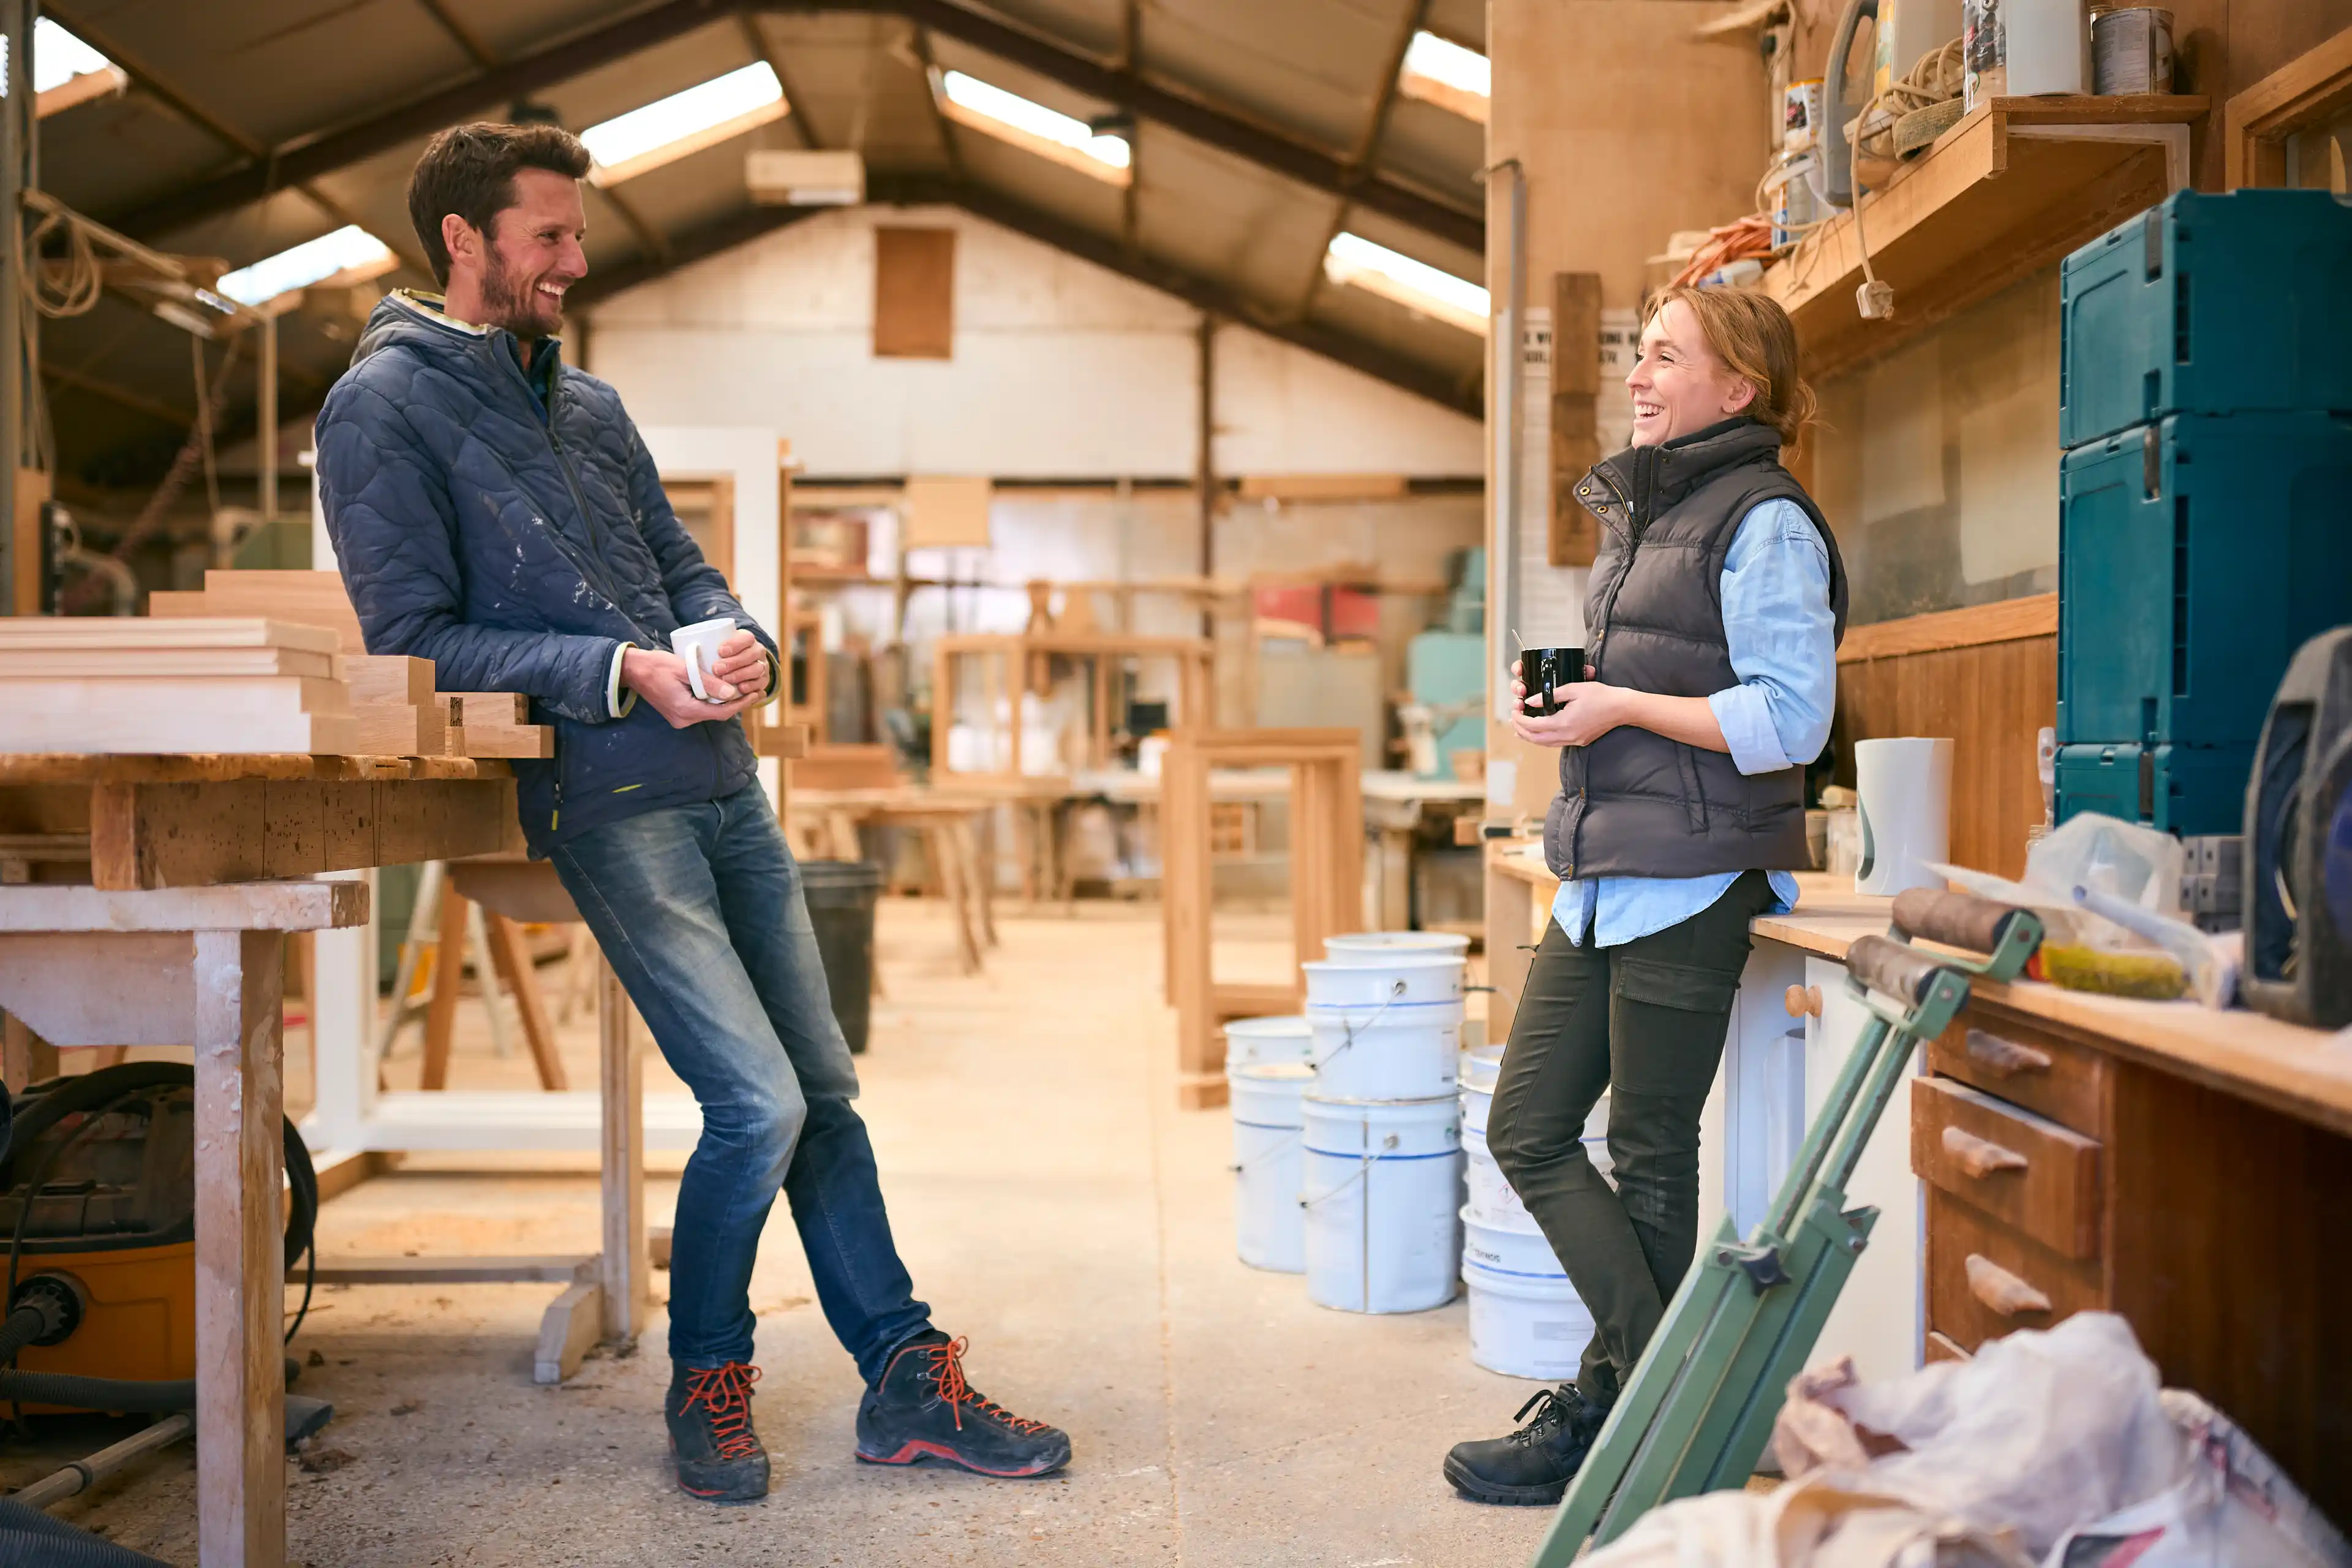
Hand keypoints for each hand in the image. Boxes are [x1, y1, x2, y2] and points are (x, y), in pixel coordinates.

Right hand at [621, 646, 760, 729]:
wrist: (633, 670)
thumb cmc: (656, 665)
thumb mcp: (684, 669)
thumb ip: (707, 682)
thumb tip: (731, 693)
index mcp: (685, 710)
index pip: (721, 712)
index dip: (740, 704)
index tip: (754, 694)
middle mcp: (683, 719)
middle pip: (717, 714)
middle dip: (736, 703)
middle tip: (753, 690)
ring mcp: (679, 719)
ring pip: (709, 712)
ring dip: (724, 702)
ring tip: (743, 690)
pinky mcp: (677, 714)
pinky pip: (701, 710)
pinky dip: (713, 702)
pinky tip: (722, 692)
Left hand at [705, 631, 769, 700]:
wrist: (727, 669)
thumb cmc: (712, 656)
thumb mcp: (709, 650)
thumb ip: (701, 655)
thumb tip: (706, 670)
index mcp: (746, 639)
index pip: (746, 638)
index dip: (735, 644)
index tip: (720, 651)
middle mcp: (756, 652)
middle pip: (752, 655)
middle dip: (735, 662)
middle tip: (716, 669)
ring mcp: (761, 667)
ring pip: (757, 669)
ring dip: (742, 675)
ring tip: (726, 681)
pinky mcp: (761, 682)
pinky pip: (760, 685)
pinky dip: (752, 687)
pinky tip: (741, 690)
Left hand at [1510, 680, 1632, 748]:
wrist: (1622, 708)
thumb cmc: (1600, 696)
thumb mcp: (1573, 689)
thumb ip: (1550, 695)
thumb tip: (1531, 701)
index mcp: (1564, 723)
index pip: (1534, 726)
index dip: (1520, 720)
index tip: (1514, 711)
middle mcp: (1567, 736)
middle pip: (1536, 739)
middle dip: (1521, 731)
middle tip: (1514, 720)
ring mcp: (1574, 741)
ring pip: (1545, 744)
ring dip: (1531, 737)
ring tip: (1520, 729)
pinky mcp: (1579, 741)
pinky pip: (1556, 743)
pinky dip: (1543, 739)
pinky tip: (1540, 732)